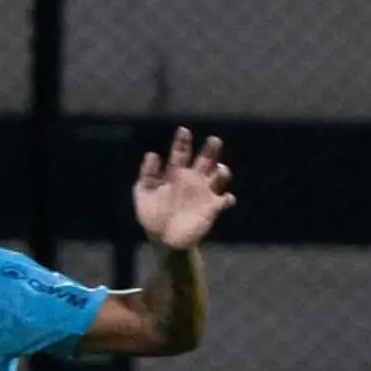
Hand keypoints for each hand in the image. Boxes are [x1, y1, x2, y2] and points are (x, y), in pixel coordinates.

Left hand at [135, 127, 235, 250]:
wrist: (162, 239)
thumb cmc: (151, 215)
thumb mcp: (143, 194)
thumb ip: (147, 175)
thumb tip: (152, 154)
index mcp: (175, 174)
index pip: (180, 153)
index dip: (182, 141)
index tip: (184, 130)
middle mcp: (192, 180)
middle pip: (205, 160)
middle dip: (210, 150)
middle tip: (214, 140)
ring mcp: (204, 193)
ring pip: (219, 177)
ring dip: (222, 172)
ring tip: (219, 170)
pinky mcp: (212, 209)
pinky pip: (225, 200)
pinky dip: (228, 198)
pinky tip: (225, 198)